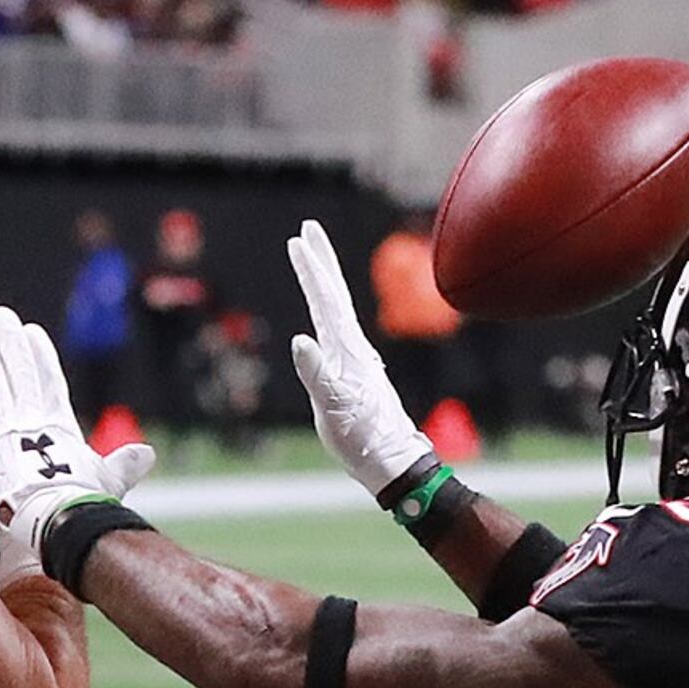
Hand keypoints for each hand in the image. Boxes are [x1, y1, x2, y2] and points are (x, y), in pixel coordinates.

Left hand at [0, 307, 151, 576]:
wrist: (55, 515)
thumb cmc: (84, 503)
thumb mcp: (110, 480)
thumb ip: (123, 465)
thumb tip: (148, 454)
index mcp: (61, 424)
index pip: (50, 380)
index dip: (41, 354)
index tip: (32, 331)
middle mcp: (31, 418)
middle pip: (18, 369)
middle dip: (8, 339)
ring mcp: (5, 426)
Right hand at [283, 218, 434, 496]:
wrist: (391, 458)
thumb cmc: (361, 437)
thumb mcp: (333, 408)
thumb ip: (316, 374)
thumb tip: (299, 339)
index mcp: (347, 350)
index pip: (326, 301)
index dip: (311, 271)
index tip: (297, 241)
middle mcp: (354, 347)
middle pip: (335, 293)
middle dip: (321, 260)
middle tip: (308, 229)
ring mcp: (356, 357)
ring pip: (338, 308)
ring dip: (325, 281)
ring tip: (314, 262)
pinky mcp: (356, 371)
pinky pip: (338, 328)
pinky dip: (329, 309)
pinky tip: (327, 314)